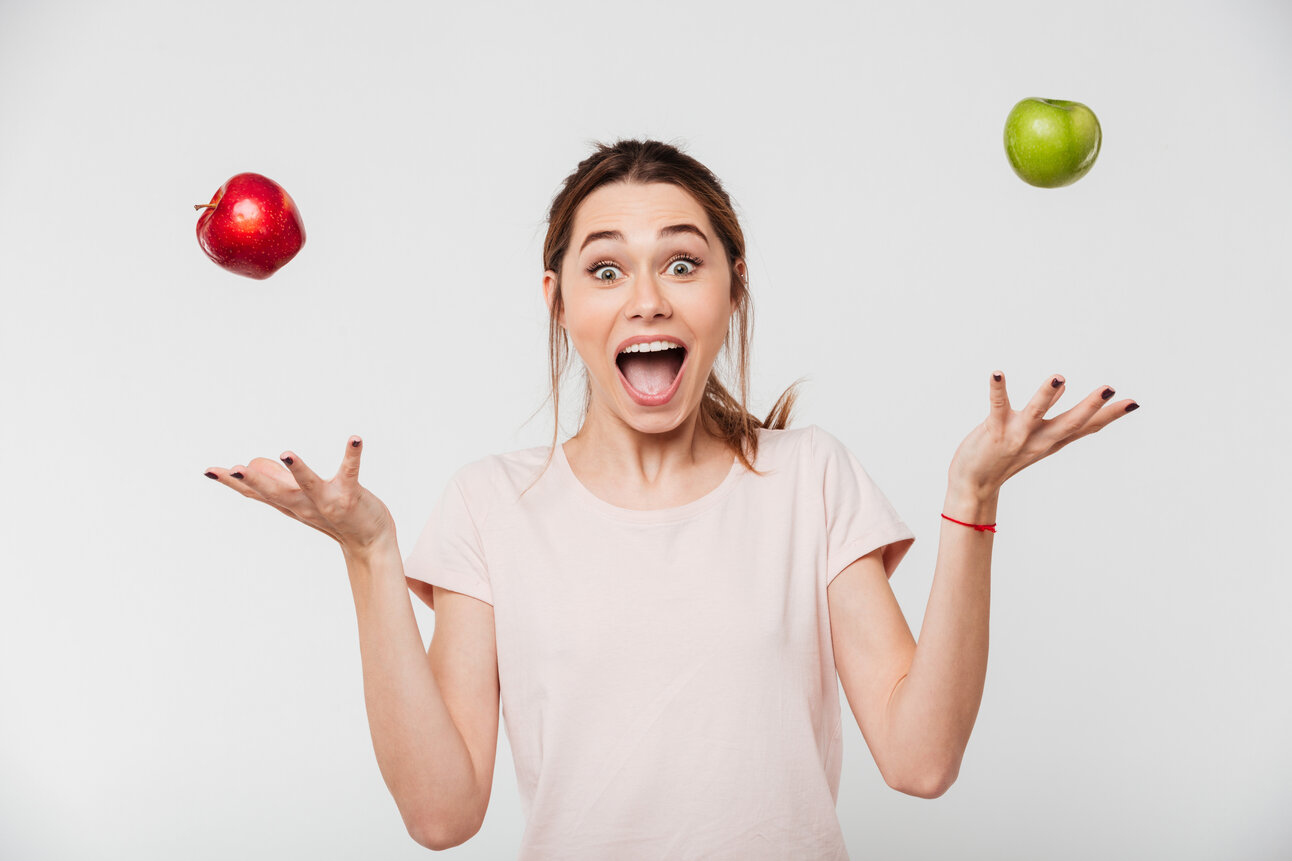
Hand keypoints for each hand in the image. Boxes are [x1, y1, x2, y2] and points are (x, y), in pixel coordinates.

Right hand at [204, 436, 395, 553]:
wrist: (371, 545)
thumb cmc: (336, 517)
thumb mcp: (302, 499)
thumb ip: (278, 482)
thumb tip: (254, 463)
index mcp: (291, 504)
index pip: (256, 494)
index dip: (233, 483)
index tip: (208, 470)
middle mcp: (305, 505)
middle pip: (274, 493)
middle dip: (253, 481)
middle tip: (232, 469)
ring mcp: (328, 502)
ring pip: (308, 484)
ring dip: (297, 469)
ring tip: (286, 452)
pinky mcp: (351, 496)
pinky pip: (351, 471)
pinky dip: (353, 454)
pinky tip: (355, 438)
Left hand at [948, 372, 1137, 497]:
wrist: (973, 485)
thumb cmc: (1002, 456)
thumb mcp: (1033, 436)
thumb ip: (1049, 412)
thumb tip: (1063, 386)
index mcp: (1051, 440)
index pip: (1085, 427)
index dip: (1109, 416)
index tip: (1133, 403)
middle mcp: (1039, 439)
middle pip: (1070, 423)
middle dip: (1090, 406)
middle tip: (1110, 389)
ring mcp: (1017, 436)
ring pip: (1036, 413)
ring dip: (1047, 395)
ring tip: (1058, 376)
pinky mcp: (995, 430)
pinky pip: (997, 406)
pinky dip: (997, 389)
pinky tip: (998, 373)